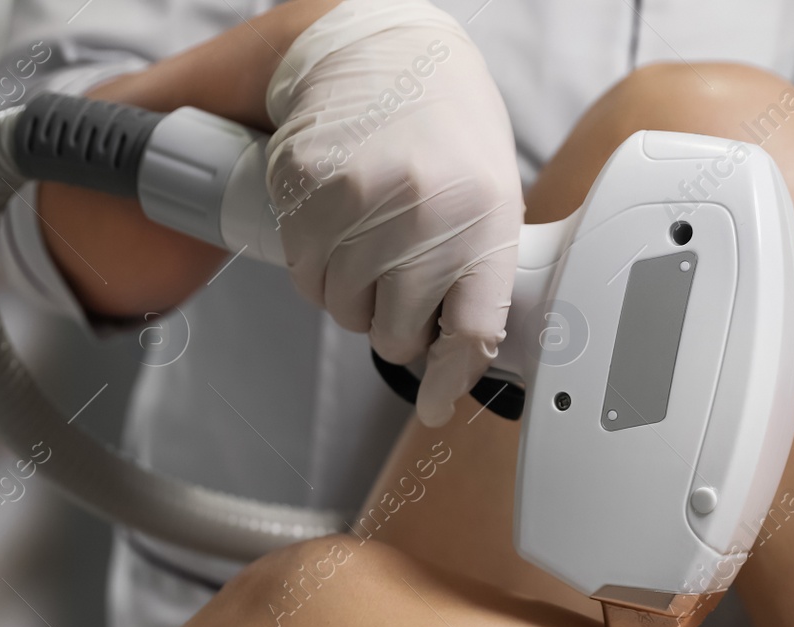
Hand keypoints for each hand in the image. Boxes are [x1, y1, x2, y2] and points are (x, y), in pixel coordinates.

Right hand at [265, 0, 522, 425]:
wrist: (389, 54)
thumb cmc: (446, 134)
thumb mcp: (491, 198)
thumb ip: (478, 276)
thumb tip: (457, 367)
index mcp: (484, 221)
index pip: (471, 332)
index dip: (450, 380)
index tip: (438, 406)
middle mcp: (423, 214)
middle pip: (394, 336)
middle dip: (393, 323)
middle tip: (399, 279)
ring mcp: (360, 203)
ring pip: (340, 310)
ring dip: (349, 295)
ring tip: (368, 243)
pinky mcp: (306, 192)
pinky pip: (303, 274)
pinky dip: (315, 267)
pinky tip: (336, 227)